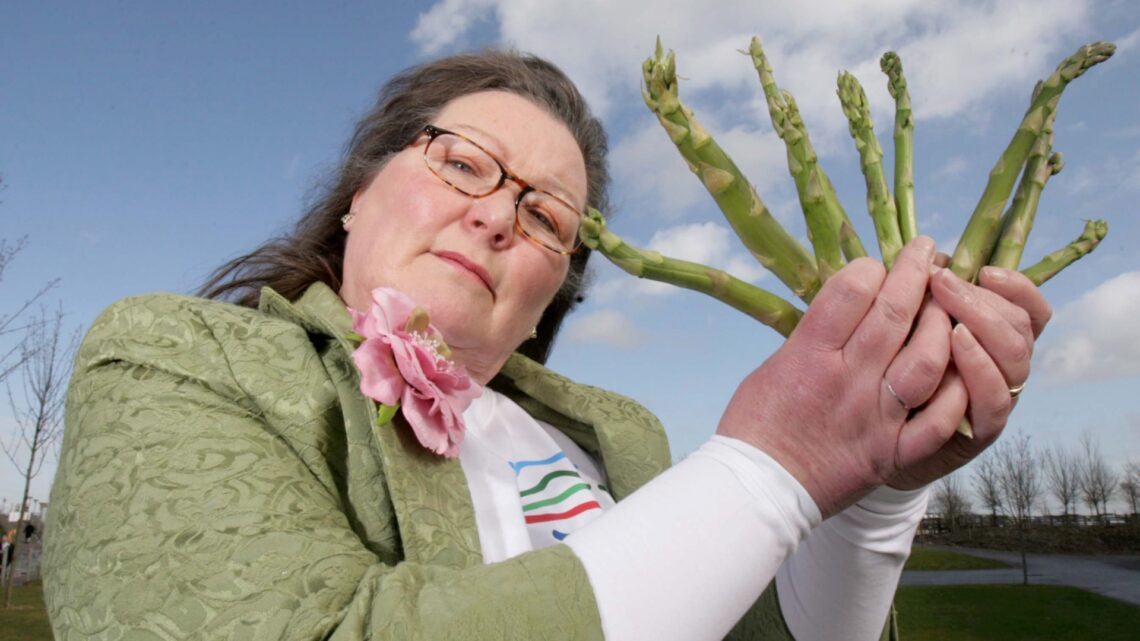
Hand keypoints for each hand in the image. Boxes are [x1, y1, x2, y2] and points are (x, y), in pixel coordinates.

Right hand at [717, 237, 964, 517]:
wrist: (759, 490)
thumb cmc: (756, 425)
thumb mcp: (773, 365)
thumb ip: (813, 336)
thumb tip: (846, 302)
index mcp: (809, 355)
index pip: (851, 289)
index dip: (871, 266)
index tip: (879, 261)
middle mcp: (847, 380)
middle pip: (893, 313)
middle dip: (915, 272)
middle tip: (926, 251)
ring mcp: (875, 416)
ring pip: (926, 358)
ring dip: (942, 324)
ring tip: (947, 304)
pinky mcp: (892, 450)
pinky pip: (939, 419)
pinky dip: (956, 391)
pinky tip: (962, 368)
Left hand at [887, 265, 1052, 489]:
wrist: (865, 445)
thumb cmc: (881, 378)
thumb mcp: (901, 331)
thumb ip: (921, 298)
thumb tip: (924, 258)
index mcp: (991, 339)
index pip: (1028, 308)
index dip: (1017, 287)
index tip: (984, 270)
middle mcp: (1001, 368)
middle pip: (1020, 328)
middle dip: (983, 299)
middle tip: (942, 281)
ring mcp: (993, 399)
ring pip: (1015, 360)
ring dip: (985, 328)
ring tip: (950, 311)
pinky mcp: (977, 432)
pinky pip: (994, 402)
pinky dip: (980, 370)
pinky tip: (955, 344)